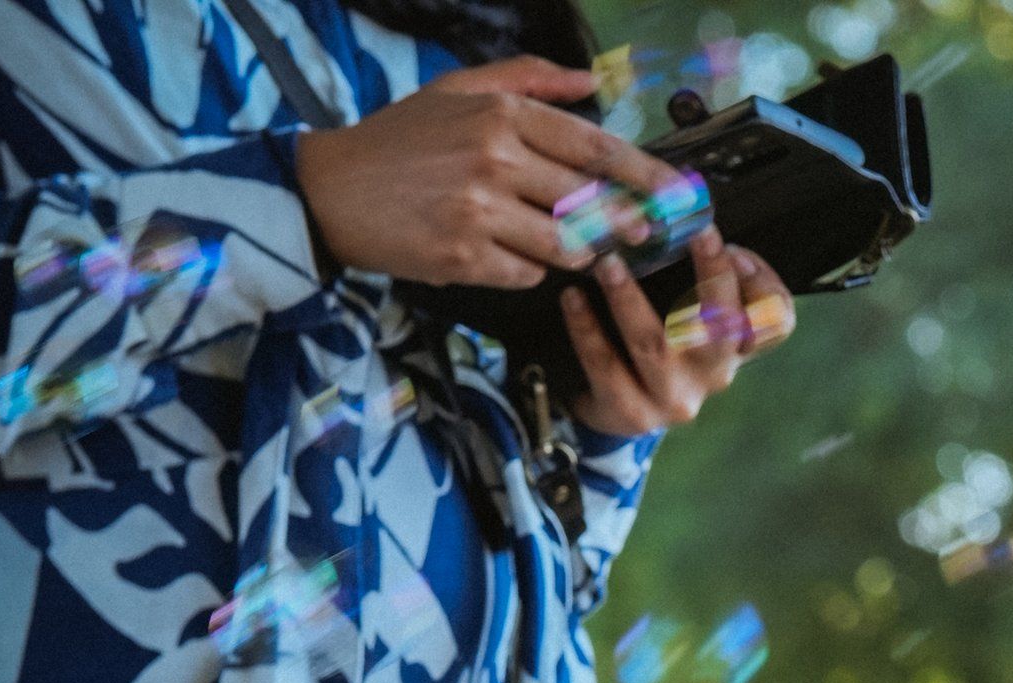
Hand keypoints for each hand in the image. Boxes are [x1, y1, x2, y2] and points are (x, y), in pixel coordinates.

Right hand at [295, 59, 677, 287]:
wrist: (334, 191)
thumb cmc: (401, 141)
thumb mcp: (459, 91)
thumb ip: (527, 79)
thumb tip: (588, 78)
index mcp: (500, 115)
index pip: (593, 147)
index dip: (644, 174)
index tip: (678, 193)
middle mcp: (494, 159)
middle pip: (590, 200)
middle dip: (628, 220)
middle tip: (648, 232)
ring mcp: (480, 211)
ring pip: (567, 244)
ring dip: (582, 251)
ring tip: (577, 246)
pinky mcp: (466, 257)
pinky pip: (528, 273)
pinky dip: (530, 270)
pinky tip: (512, 255)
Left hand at [562, 229, 791, 435]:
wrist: (620, 406)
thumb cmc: (664, 344)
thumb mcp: (696, 308)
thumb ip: (706, 268)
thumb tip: (696, 219)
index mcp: (736, 344)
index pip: (776, 320)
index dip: (764, 286)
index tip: (738, 248)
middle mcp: (714, 374)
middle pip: (723, 328)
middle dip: (710, 277)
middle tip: (691, 232)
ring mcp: (675, 399)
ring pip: (656, 346)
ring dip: (629, 299)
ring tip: (605, 263)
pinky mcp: (634, 413)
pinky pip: (607, 368)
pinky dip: (587, 330)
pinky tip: (572, 299)